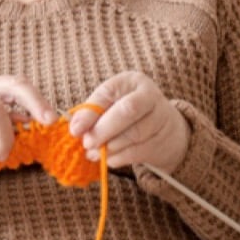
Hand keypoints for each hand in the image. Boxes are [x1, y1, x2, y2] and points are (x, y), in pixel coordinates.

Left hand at [69, 72, 189, 170]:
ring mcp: (160, 118)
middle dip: (102, 130)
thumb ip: (92, 113)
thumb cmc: (128, 115)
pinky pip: (137, 151)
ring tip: (94, 153)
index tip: (75, 130)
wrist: (164, 129)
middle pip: (127, 111)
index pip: (108, 93)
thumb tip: (75, 128)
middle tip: (87, 143)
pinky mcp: (162, 141)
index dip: (90, 112)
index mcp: (131, 81)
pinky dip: (119, 158)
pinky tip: (109, 158)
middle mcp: (149, 95)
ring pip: (133, 134)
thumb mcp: (110, 105)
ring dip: (109, 147)